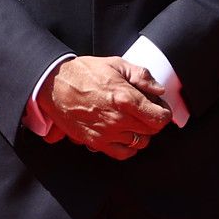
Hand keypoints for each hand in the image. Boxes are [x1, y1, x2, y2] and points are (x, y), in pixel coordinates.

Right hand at [39, 56, 171, 159]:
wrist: (55, 86)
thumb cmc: (84, 73)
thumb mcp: (116, 64)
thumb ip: (141, 76)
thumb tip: (158, 89)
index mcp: (126, 98)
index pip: (160, 118)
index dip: (164, 112)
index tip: (160, 107)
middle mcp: (119, 119)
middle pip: (152, 131)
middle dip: (153, 120)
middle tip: (146, 110)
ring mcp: (107, 133)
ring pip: (139, 143)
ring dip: (141, 132)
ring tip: (133, 120)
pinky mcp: (96, 142)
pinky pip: (122, 153)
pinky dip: (128, 147)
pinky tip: (124, 134)